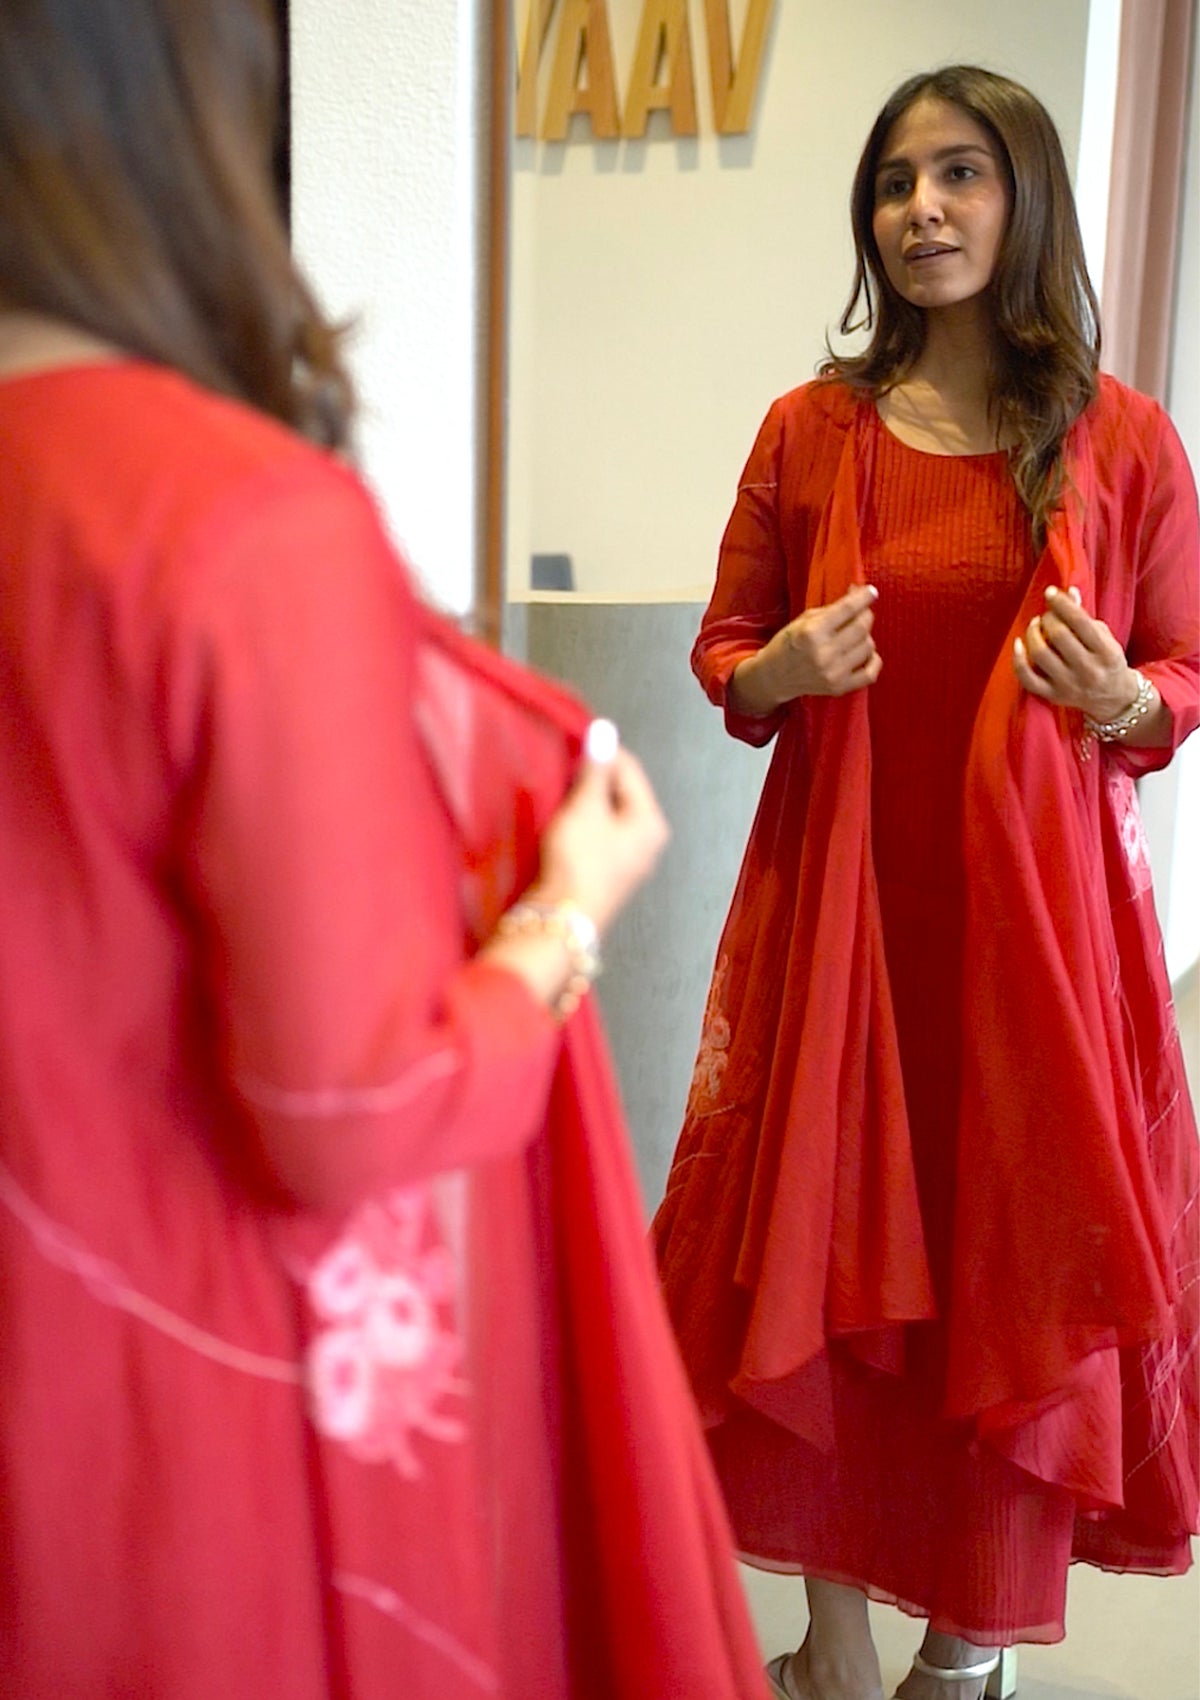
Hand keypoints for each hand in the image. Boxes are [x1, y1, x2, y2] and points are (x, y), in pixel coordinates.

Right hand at [532, 735, 668, 934]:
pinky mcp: (609, 876)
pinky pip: (599, 837)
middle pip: (621, 793)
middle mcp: (649, 841)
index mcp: (651, 820)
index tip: (573, 746)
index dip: (601, 753)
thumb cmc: (580, 859)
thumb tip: (604, 730)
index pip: (630, 769)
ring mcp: (631, 861)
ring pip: (608, 816)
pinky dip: (582, 826)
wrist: (564, 919)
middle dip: (592, 780)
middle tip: (564, 775)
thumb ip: (595, 768)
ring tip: (561, 800)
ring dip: (585, 803)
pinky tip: (563, 828)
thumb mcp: (586, 806)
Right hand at [730, 584, 880, 714]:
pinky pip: (870, 673)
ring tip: (854, 636)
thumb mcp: (802, 620)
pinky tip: (865, 654)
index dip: (864, 597)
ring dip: (865, 637)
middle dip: (865, 615)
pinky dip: (873, 661)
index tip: (871, 591)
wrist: (774, 677)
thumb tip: (857, 594)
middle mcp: (824, 653)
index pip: (847, 609)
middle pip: (862, 627)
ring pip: (868, 647)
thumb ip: (831, 608)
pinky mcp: (839, 688)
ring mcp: (833, 673)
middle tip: (861, 613)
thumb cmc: (788, 644)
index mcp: (812, 632)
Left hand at [1013, 585, 1140, 721]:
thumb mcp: (1104, 636)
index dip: (1061, 603)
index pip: (1080, 622)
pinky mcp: (1052, 695)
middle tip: (1048, 614)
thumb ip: (1085, 616)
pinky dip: (1018, 660)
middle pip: (1058, 635)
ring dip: (1033, 633)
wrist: (1112, 698)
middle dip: (1048, 618)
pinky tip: (1018, 643)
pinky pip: (1027, 679)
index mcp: (1106, 652)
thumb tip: (1069, 591)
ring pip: (1040, 654)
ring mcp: (1068, 685)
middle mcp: (1088, 670)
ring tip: (1036, 625)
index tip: (1050, 592)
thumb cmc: (1106, 660)